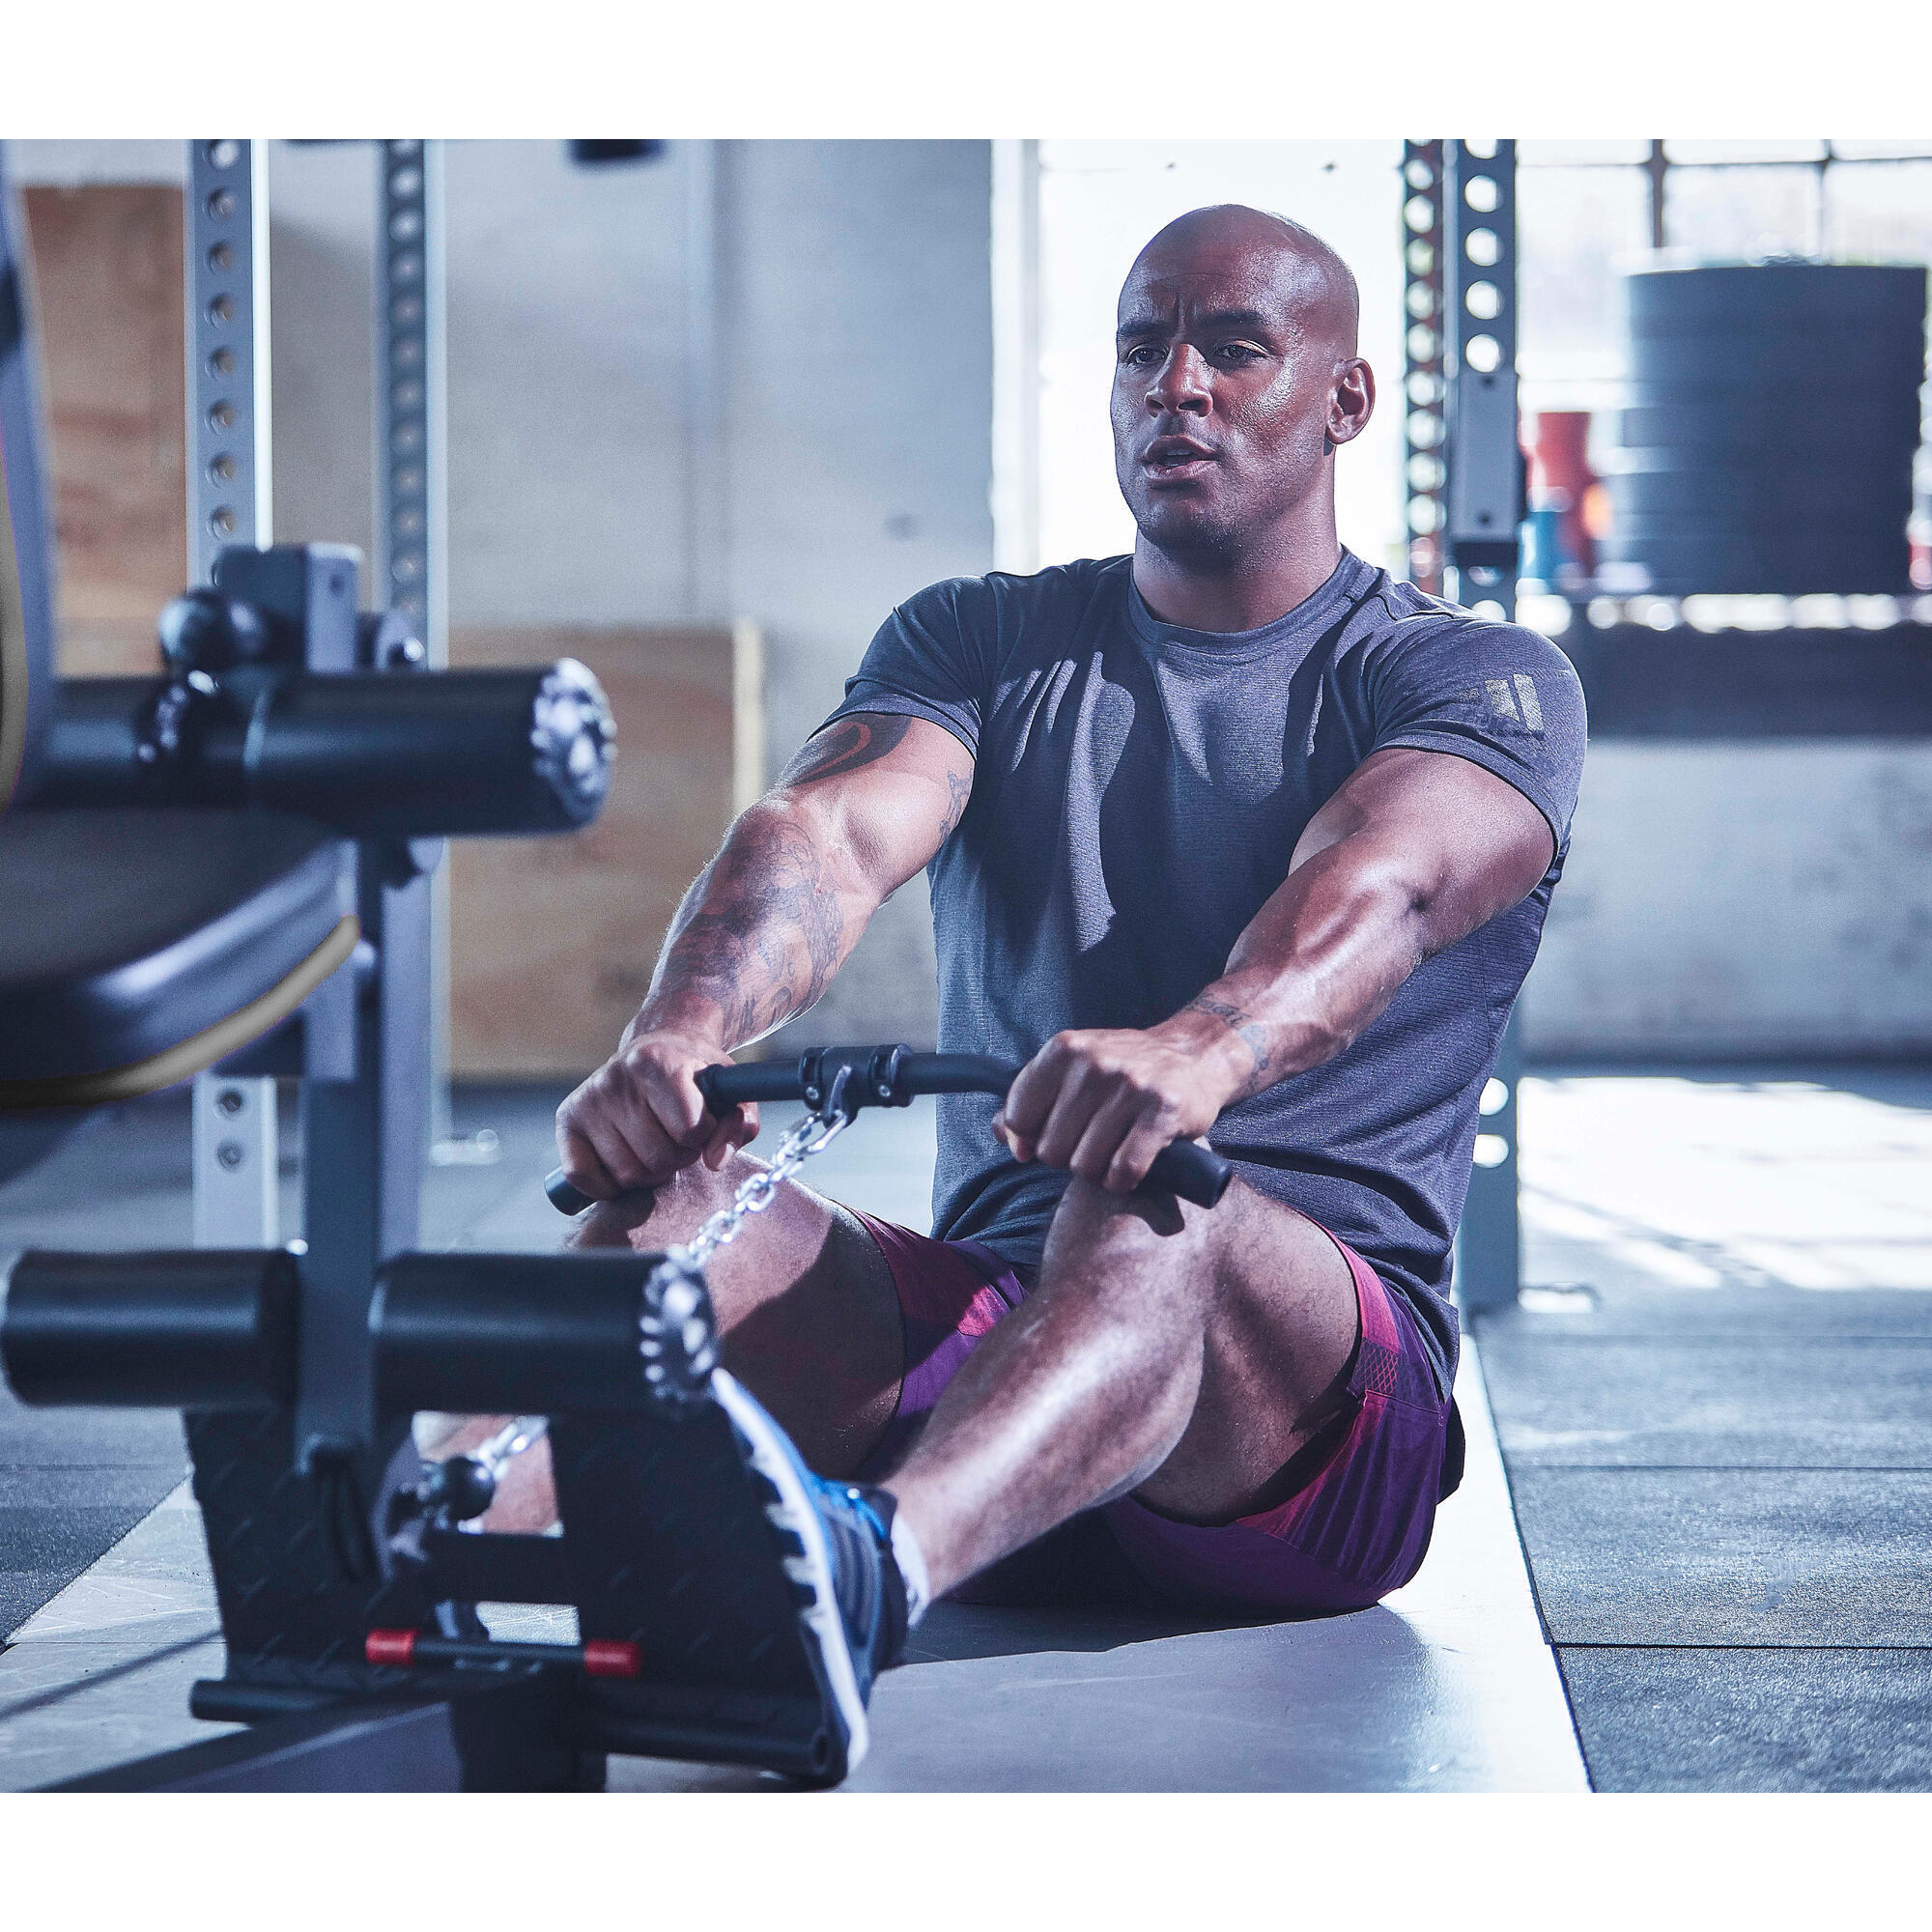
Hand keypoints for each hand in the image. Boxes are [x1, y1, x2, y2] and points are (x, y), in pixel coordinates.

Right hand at [554, 1024, 756, 1200]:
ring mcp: (588, 1099)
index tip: (703, 1122)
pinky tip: (625, 1162)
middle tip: (678, 1137)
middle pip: (658, 1158)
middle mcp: (615, 1077)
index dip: (704, 1135)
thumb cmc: (697, 1078)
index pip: (689, 1128)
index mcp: (657, 1061)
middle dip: (678, 1157)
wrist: (660, 1050)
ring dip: (649, 1172)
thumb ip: (738, 1125)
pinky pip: (583, 1177)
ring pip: (627, 1174)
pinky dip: (608, 1185)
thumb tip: (715, 1161)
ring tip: (655, 1144)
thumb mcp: (729, 1092)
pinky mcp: (567, 1119)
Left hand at [992, 1024, 1235, 1193]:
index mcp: (1065, 1049)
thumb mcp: (1074, 1067)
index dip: (1029, 1139)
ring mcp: (1130, 1087)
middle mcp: (1094, 1064)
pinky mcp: (1162, 1112)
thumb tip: (1006, 1138)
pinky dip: (1122, 1181)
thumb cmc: (1125, 1068)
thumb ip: (1033, 1098)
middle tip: (1092, 1142)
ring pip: (1085, 1165)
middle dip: (1068, 1156)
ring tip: (1113, 1152)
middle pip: (1051, 1148)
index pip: (1018, 1116)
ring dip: (1097, 1171)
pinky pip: (1123, 1170)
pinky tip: (1130, 1169)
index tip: (1051, 1136)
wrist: (1196, 1054)